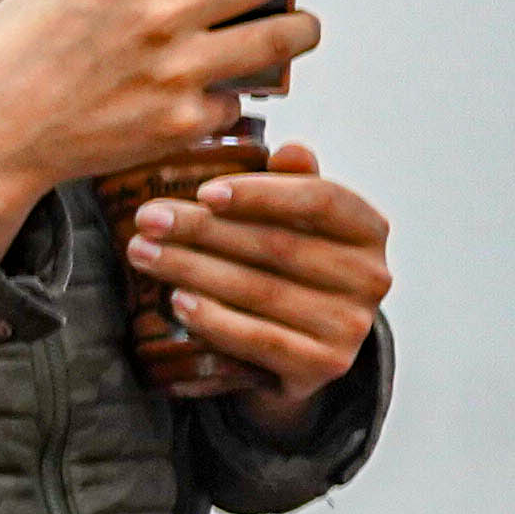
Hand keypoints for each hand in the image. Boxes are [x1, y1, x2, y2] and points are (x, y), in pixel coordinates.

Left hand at [122, 135, 390, 428]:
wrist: (301, 350)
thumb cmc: (290, 268)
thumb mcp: (295, 220)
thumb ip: (292, 183)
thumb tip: (289, 149)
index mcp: (368, 229)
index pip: (320, 199)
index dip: (261, 193)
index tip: (204, 192)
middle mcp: (371, 277)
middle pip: (277, 245)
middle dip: (202, 230)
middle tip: (148, 219)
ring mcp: (351, 325)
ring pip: (260, 290)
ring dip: (192, 269)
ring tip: (143, 254)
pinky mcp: (325, 364)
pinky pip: (260, 338)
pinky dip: (214, 319)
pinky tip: (177, 300)